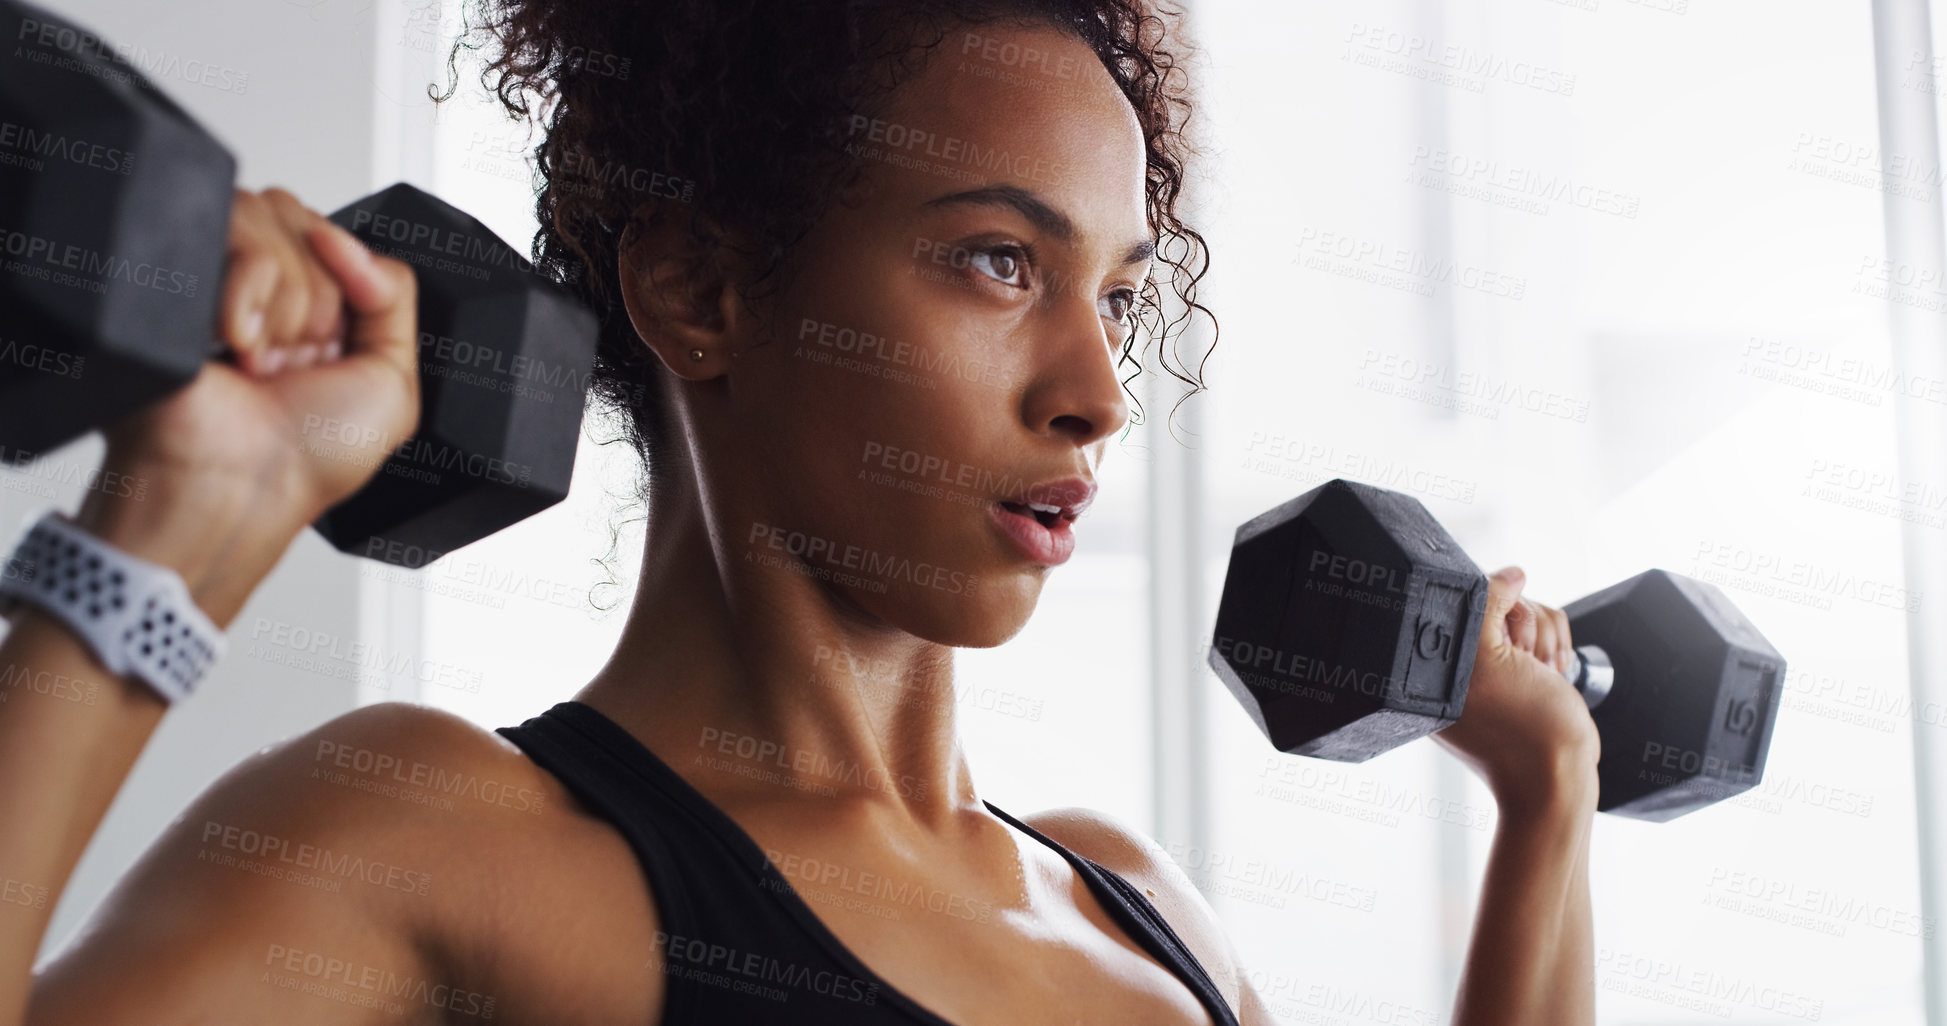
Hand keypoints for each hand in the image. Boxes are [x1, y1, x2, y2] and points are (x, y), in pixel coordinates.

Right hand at [73, 187, 420, 623]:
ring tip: (262, 361)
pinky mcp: (176, 267)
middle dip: (317, 302)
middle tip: (294, 364)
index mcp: (315, 308)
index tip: (334, 349)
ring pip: (272, 217)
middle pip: (307, 220)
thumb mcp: (394, 380)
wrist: (239, 486)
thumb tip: (344, 236)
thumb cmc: (308, 457)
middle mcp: (264, 288)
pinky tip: (234, 346)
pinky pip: (231, 228)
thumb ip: (395, 294)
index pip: (340, 236)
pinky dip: (246, 294)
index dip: (349, 288)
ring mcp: (217, 273)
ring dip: (285, 306)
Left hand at [1432, 567, 1599, 818]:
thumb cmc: (1519, 729)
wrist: (1560, 774)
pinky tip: (1553, 675)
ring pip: (1530, 609)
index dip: (1492, 611)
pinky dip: (1558, 647)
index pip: (1460, 596)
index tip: (1503, 643)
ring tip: (1541, 675)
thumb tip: (1512, 574)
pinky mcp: (1526, 665)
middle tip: (1524, 665)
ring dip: (1545, 640)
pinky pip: (1548, 627)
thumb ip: (1486, 603)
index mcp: (1433, 659)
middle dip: (1524, 628)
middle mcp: (1460, 658)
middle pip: (1500, 598)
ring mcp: (1496, 662)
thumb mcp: (1487, 658)